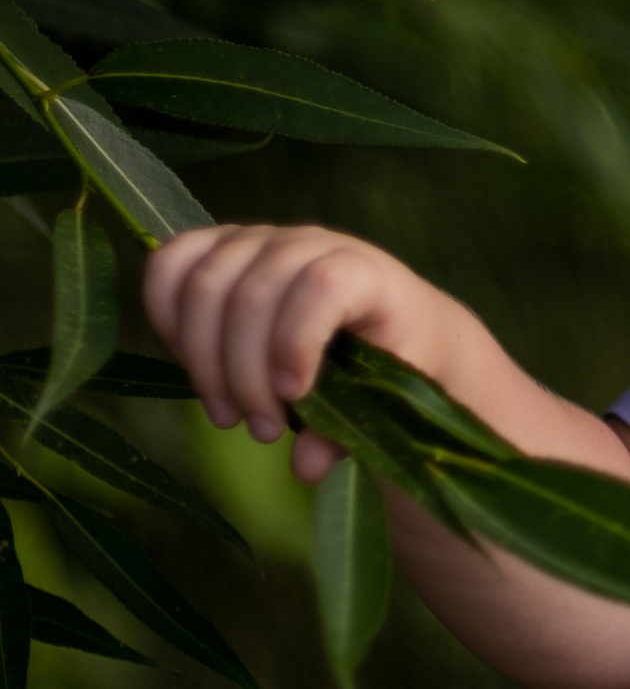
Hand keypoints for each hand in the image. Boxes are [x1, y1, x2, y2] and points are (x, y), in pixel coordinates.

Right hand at [142, 224, 465, 482]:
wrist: (383, 320)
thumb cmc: (387, 358)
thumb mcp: (384, 397)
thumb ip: (345, 430)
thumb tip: (305, 465)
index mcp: (365, 272)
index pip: (323, 284)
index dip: (296, 342)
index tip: (294, 395)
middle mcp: (311, 243)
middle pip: (251, 297)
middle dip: (245, 376)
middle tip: (264, 429)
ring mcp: (261, 240)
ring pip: (204, 286)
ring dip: (204, 362)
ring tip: (229, 415)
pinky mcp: (220, 248)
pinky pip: (170, 264)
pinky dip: (166, 316)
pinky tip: (190, 361)